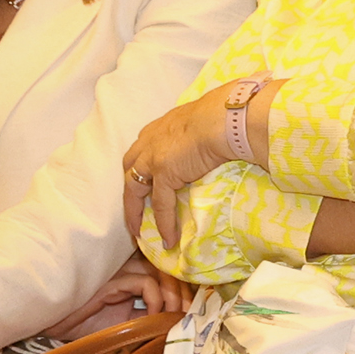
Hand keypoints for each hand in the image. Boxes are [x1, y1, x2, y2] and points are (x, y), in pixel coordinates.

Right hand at [44, 253, 190, 341]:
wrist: (58, 327)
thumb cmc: (91, 326)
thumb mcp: (131, 325)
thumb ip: (152, 318)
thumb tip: (180, 321)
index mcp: (134, 276)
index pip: (168, 272)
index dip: (186, 287)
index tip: (196, 308)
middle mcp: (128, 269)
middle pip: (167, 268)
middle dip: (185, 291)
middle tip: (191, 313)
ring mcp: (119, 271)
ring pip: (159, 271)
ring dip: (174, 295)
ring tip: (176, 315)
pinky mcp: (111, 280)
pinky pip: (144, 282)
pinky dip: (155, 298)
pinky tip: (154, 314)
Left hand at [121, 87, 249, 249]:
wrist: (225, 117)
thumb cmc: (222, 114)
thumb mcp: (200, 121)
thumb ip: (195, 133)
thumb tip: (213, 139)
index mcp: (157, 129)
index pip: (141, 152)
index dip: (141, 169)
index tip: (146, 183)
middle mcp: (148, 143)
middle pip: (129, 171)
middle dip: (130, 191)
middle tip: (134, 210)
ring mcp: (152, 159)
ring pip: (134, 191)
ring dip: (134, 213)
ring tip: (138, 232)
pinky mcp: (164, 175)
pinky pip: (160, 205)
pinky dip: (163, 223)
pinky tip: (168, 239)